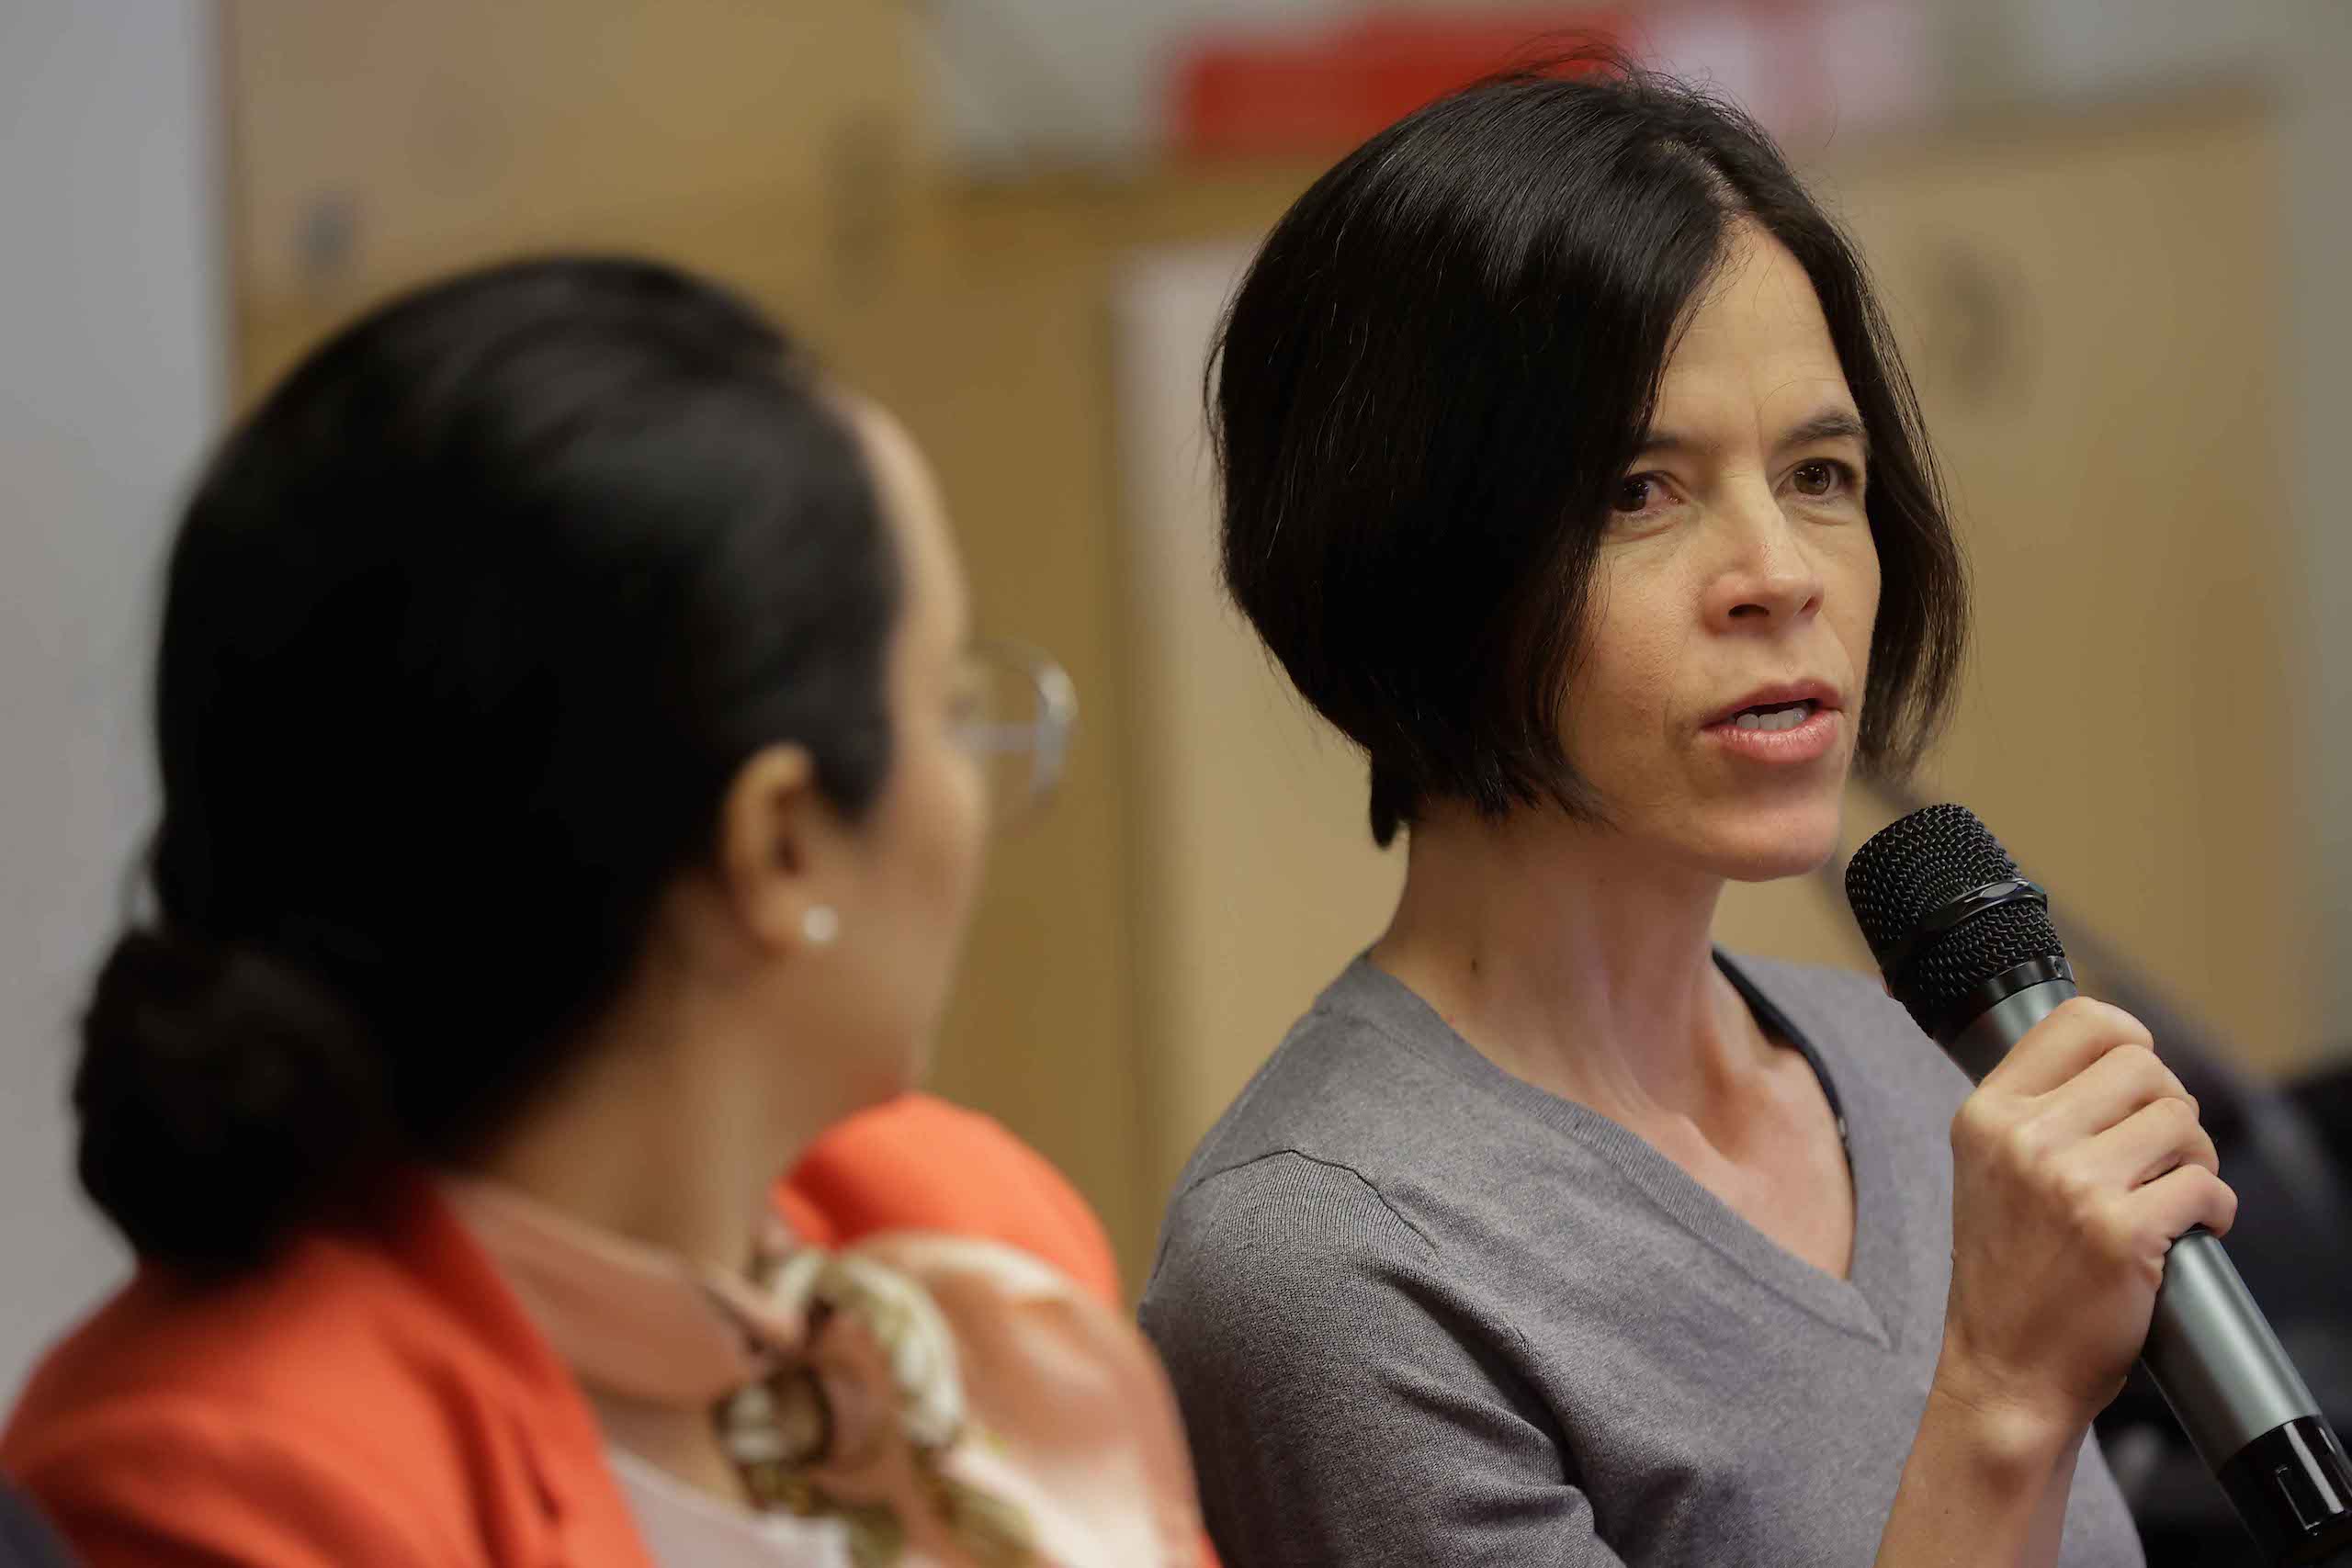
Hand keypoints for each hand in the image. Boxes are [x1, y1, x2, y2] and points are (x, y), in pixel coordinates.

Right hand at [1936, 997, 2236, 1434]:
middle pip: (2144, 1067)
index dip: (2128, 1037)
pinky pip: (2206, 1188)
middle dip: (2170, 1108)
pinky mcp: (2121, 1232)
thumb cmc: (2006, 1273)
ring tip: (2173, 1193)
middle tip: (2161, 1153)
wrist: (2005, 1370)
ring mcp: (2070, 1184)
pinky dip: (2215, 1210)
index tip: (2140, 1075)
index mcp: (1986, 1115)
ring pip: (2182, 1122)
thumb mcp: (1987, 1170)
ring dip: (2196, 1159)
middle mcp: (2023, 1139)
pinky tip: (2190, 1230)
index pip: (2078, 1021)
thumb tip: (2122, 1058)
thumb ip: (2035, 1111)